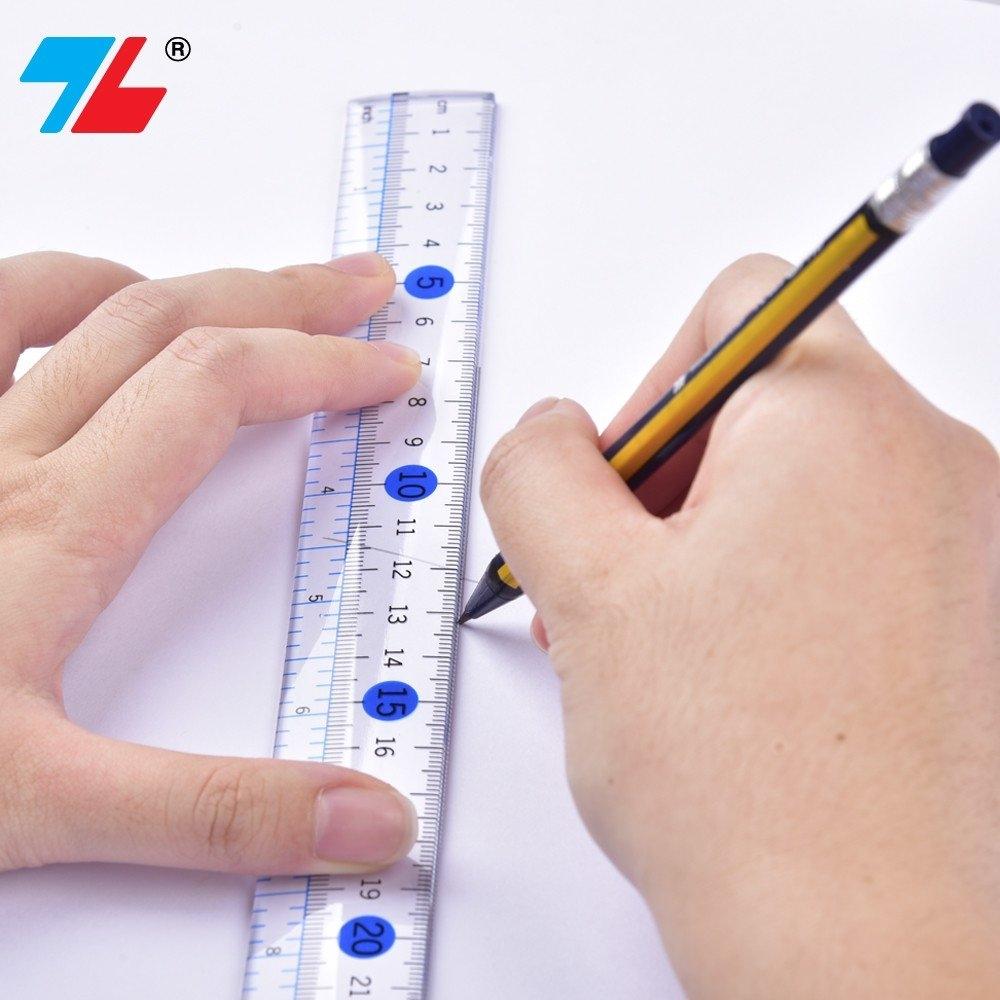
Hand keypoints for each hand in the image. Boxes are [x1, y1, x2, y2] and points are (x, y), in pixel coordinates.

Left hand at [0, 250, 420, 875]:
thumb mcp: (42, 810)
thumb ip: (217, 811)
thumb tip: (362, 817)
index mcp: (51, 527)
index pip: (217, 390)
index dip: (319, 362)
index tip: (386, 365)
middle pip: (166, 320)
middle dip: (283, 293)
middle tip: (357, 283)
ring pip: (56, 298)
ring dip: (165, 283)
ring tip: (231, 289)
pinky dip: (31, 298)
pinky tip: (56, 317)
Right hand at [480, 255, 999, 996]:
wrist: (865, 947)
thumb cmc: (744, 781)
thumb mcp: (584, 590)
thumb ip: (538, 469)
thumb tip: (552, 432)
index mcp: (843, 421)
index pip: (739, 305)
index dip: (653, 384)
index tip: (619, 477)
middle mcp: (934, 462)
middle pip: (767, 405)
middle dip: (669, 482)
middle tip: (618, 579)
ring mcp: (973, 543)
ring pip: (803, 489)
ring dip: (713, 546)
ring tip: (663, 647)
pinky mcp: (975, 617)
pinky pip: (854, 555)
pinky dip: (779, 589)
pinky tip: (731, 678)